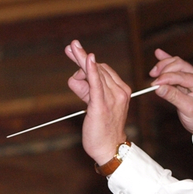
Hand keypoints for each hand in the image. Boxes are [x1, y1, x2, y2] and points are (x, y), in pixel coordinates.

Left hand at [65, 40, 131, 164]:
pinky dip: (91, 70)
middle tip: (70, 45)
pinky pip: (96, 84)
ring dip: (80, 66)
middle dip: (82, 59)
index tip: (76, 52)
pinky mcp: (101, 105)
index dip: (88, 63)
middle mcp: (120, 91)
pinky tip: (88, 59)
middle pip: (98, 68)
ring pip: (94, 74)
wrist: (109, 148)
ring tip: (73, 59)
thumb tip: (75, 78)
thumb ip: (87, 90)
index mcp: (122, 90)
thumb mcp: (96, 104)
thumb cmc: (102, 128)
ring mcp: (112, 98)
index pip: (104, 70)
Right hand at [150, 49, 192, 138]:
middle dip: (164, 69)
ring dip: (164, 65)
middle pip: (179, 64)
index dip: (166, 78)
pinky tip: (159, 54)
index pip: (181, 75)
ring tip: (153, 72)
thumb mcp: (188, 109)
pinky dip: (167, 62)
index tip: (154, 84)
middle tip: (153, 79)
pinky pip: (176, 68)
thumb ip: (174, 97)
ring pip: (176, 64)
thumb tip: (159, 88)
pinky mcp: (186, 80)